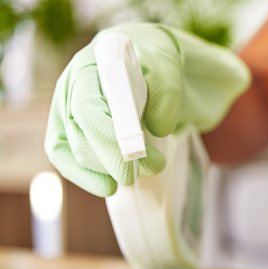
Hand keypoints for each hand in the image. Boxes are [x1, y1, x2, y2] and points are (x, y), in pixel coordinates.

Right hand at [45, 23, 249, 196]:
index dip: (114, 128)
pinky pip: (65, 153)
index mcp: (106, 58)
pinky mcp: (74, 130)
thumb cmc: (170, 67)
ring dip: (103, 165)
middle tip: (138, 172)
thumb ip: (168, 89)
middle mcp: (82, 80)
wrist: (171, 73)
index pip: (100, 92)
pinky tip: (107, 187)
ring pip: (73, 140)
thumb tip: (156, 127)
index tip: (137, 152)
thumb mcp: (178, 69)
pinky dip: (85, 174)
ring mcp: (75, 106)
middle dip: (111, 151)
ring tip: (134, 178)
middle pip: (82, 119)